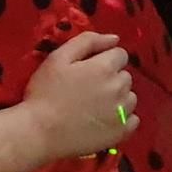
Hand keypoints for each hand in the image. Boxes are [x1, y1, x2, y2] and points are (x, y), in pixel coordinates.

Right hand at [22, 31, 137, 157]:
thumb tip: (114, 39)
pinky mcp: (121, 132)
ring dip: (117, 98)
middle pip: (125, 76)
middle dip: (111, 79)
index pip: (120, 55)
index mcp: (105, 67)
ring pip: (130, 97)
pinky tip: (104, 121)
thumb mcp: (58, 58)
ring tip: (93, 107)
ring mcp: (122, 112)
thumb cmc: (44, 93)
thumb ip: (88, 41)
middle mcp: (119, 88)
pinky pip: (132, 120)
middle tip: (87, 90)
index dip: (104, 60)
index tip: (88, 71)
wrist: (38, 132)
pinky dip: (123, 119)